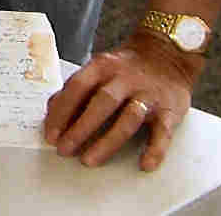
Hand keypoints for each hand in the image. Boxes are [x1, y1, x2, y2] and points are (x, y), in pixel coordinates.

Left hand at [44, 34, 199, 169]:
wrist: (167, 55)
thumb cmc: (125, 69)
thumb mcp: (98, 69)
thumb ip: (76, 89)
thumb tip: (52, 113)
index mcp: (102, 67)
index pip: (77, 87)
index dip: (61, 111)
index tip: (50, 134)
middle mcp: (125, 79)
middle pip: (101, 104)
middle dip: (80, 128)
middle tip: (64, 149)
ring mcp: (148, 95)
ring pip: (128, 119)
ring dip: (107, 142)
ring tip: (89, 160)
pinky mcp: (169, 111)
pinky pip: (163, 132)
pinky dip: (155, 150)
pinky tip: (145, 165)